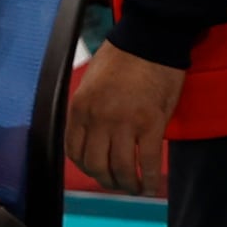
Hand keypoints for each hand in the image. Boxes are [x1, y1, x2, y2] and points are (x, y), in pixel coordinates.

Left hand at [61, 40, 183, 195]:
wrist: (151, 39)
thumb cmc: (123, 58)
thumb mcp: (91, 84)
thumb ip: (88, 111)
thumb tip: (92, 136)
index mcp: (80, 108)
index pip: (74, 151)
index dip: (86, 168)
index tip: (96, 171)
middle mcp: (98, 119)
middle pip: (96, 165)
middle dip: (106, 180)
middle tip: (117, 183)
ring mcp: (124, 123)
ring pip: (120, 169)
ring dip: (128, 184)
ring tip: (135, 187)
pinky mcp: (151, 124)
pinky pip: (148, 162)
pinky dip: (150, 179)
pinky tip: (152, 187)